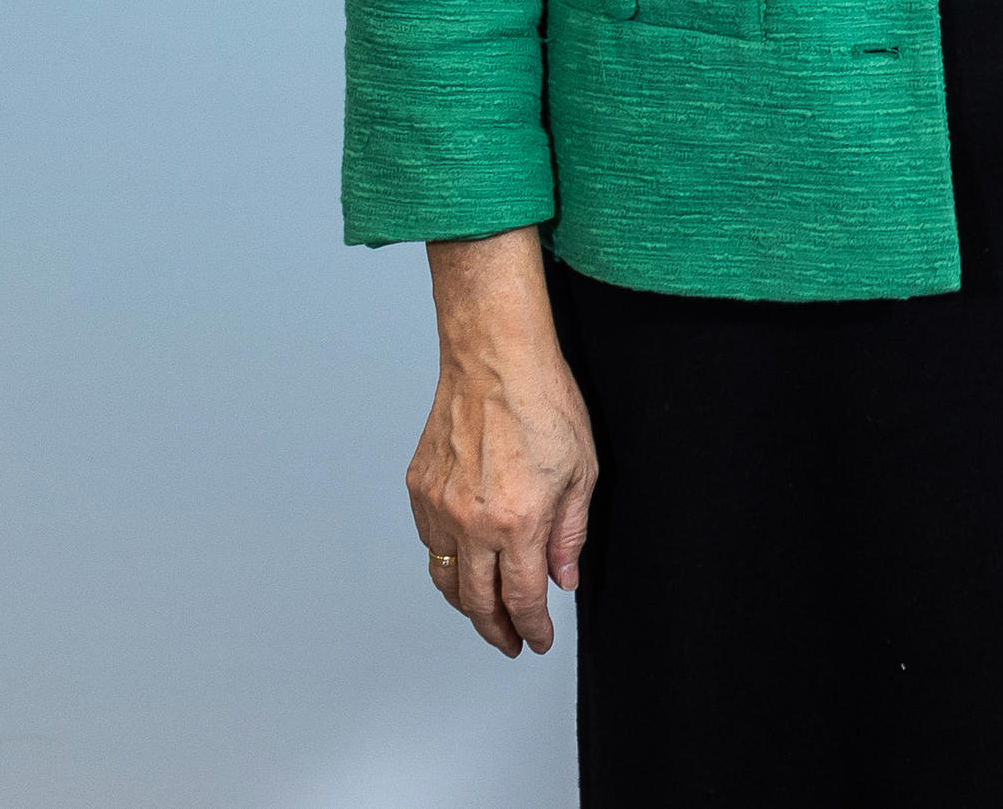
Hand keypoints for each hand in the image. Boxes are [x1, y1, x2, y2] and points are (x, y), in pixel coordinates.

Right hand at [408, 227, 596, 657]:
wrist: (495, 360)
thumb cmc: (545, 404)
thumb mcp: (583, 471)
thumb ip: (571, 533)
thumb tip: (562, 579)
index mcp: (517, 523)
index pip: (521, 598)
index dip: (530, 627)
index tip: (536, 640)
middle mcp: (471, 524)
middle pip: (477, 602)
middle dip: (497, 630)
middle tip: (511, 641)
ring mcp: (439, 508)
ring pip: (447, 579)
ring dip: (466, 605)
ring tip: (487, 614)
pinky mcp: (419, 490)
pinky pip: (430, 544)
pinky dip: (447, 564)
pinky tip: (464, 566)